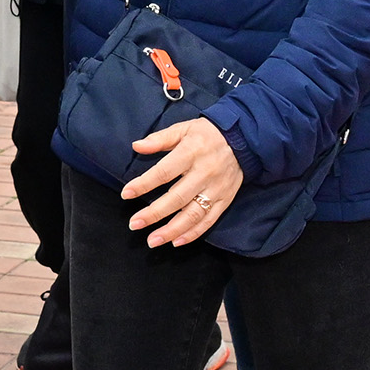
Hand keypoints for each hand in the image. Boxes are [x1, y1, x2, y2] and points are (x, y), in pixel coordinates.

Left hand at [121, 118, 243, 247]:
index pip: (164, 172)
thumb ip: (159, 139)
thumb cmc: (207, 134)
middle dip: (154, 214)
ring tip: (153, 240)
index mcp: (191, 153)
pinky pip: (209, 220)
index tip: (126, 194)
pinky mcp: (225, 200)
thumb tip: (136, 146)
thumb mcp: (182, 129)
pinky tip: (176, 241)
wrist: (243, 138)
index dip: (144, 184)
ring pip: (193, 215)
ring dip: (172, 230)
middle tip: (134, 224)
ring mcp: (216, 189)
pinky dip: (193, 233)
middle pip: (176, 198)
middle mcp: (204, 173)